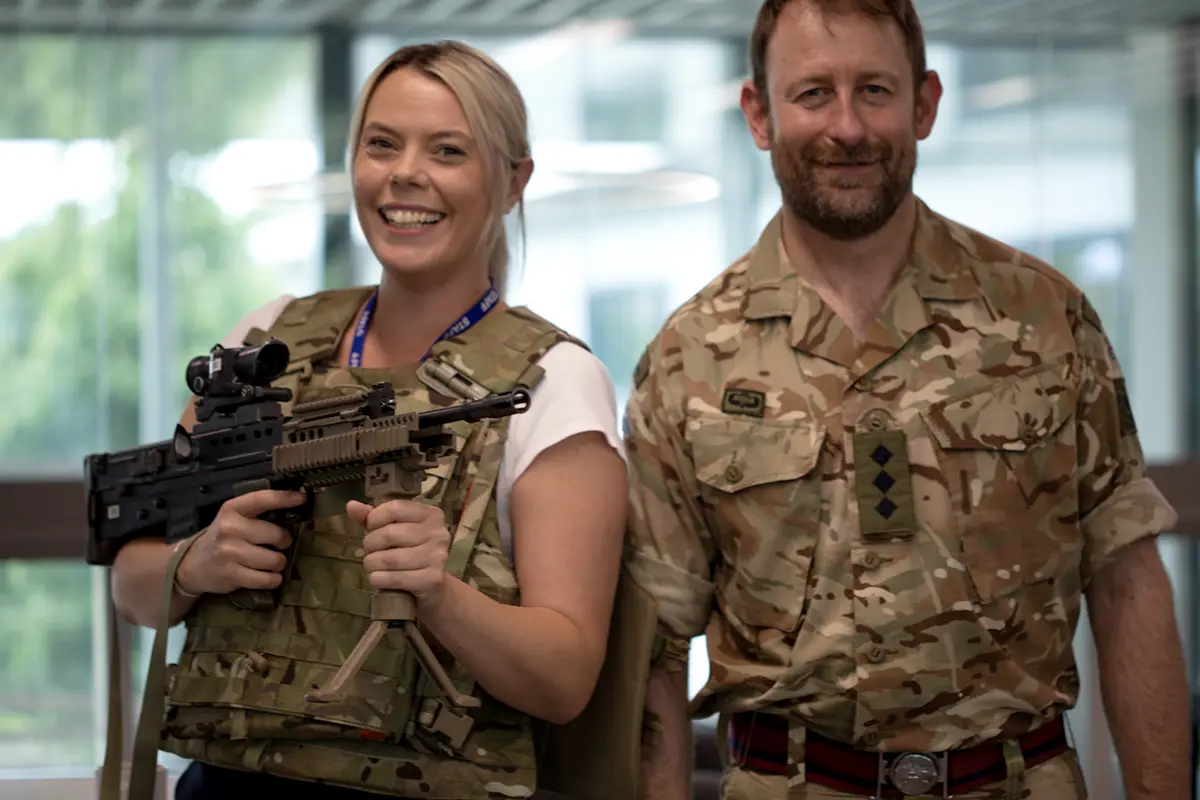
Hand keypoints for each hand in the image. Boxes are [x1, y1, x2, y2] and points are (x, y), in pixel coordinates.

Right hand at [176, 490, 303, 595]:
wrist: (192, 564)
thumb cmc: (223, 537)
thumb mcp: (234, 517)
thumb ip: (258, 512)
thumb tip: (296, 506)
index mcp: (232, 509)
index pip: (262, 499)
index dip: (284, 498)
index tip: (302, 499)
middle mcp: (230, 529)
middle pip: (276, 535)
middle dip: (284, 541)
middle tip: (279, 544)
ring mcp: (230, 553)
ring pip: (275, 560)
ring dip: (279, 563)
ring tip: (270, 562)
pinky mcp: (231, 575)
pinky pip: (267, 580)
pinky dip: (273, 579)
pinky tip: (268, 576)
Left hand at [347, 499, 450, 606]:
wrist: (430, 585)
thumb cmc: (408, 551)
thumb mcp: (391, 529)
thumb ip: (372, 517)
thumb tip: (352, 506)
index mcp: (430, 514)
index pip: (395, 508)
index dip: (374, 519)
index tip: (372, 529)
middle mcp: (438, 533)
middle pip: (389, 533)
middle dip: (371, 544)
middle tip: (371, 551)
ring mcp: (437, 556)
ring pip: (390, 559)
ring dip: (372, 564)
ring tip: (372, 565)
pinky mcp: (432, 578)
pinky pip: (395, 578)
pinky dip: (378, 579)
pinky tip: (378, 578)